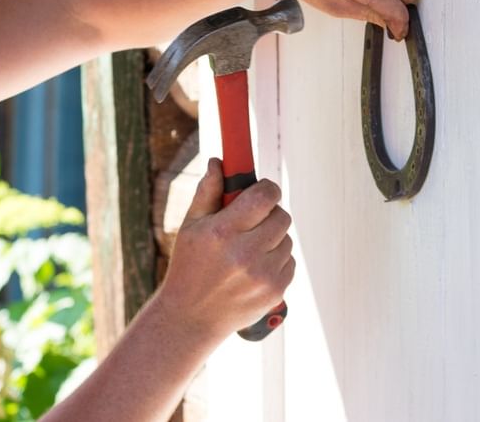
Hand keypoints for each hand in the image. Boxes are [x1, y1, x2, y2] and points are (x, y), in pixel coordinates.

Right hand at [156, 159, 294, 340]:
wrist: (192, 317)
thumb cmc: (189, 267)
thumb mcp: (191, 226)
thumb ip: (208, 192)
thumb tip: (218, 162)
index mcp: (223, 232)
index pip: (264, 197)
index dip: (267, 189)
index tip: (262, 191)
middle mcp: (245, 254)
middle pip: (281, 216)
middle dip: (269, 213)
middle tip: (253, 221)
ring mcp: (263, 275)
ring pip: (287, 239)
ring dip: (273, 238)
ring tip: (249, 248)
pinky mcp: (275, 290)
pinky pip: (290, 261)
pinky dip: (277, 259)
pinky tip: (255, 267)